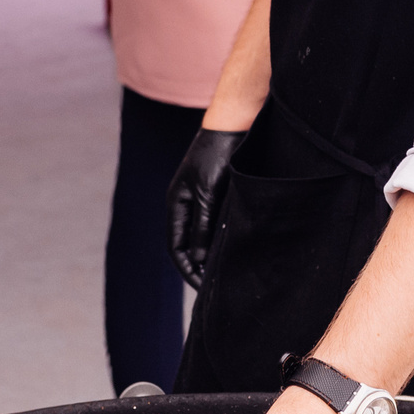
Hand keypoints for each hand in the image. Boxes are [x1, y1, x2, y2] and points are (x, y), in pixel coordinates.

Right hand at [166, 127, 244, 287]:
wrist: (235, 125)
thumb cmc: (217, 157)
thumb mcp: (208, 194)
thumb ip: (203, 226)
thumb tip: (197, 259)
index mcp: (177, 204)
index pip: (176, 247)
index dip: (188, 270)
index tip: (203, 288)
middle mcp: (187, 205)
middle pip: (189, 245)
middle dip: (199, 267)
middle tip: (216, 287)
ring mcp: (203, 199)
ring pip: (204, 235)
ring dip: (213, 253)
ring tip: (228, 273)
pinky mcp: (219, 195)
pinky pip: (217, 224)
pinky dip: (224, 238)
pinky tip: (237, 248)